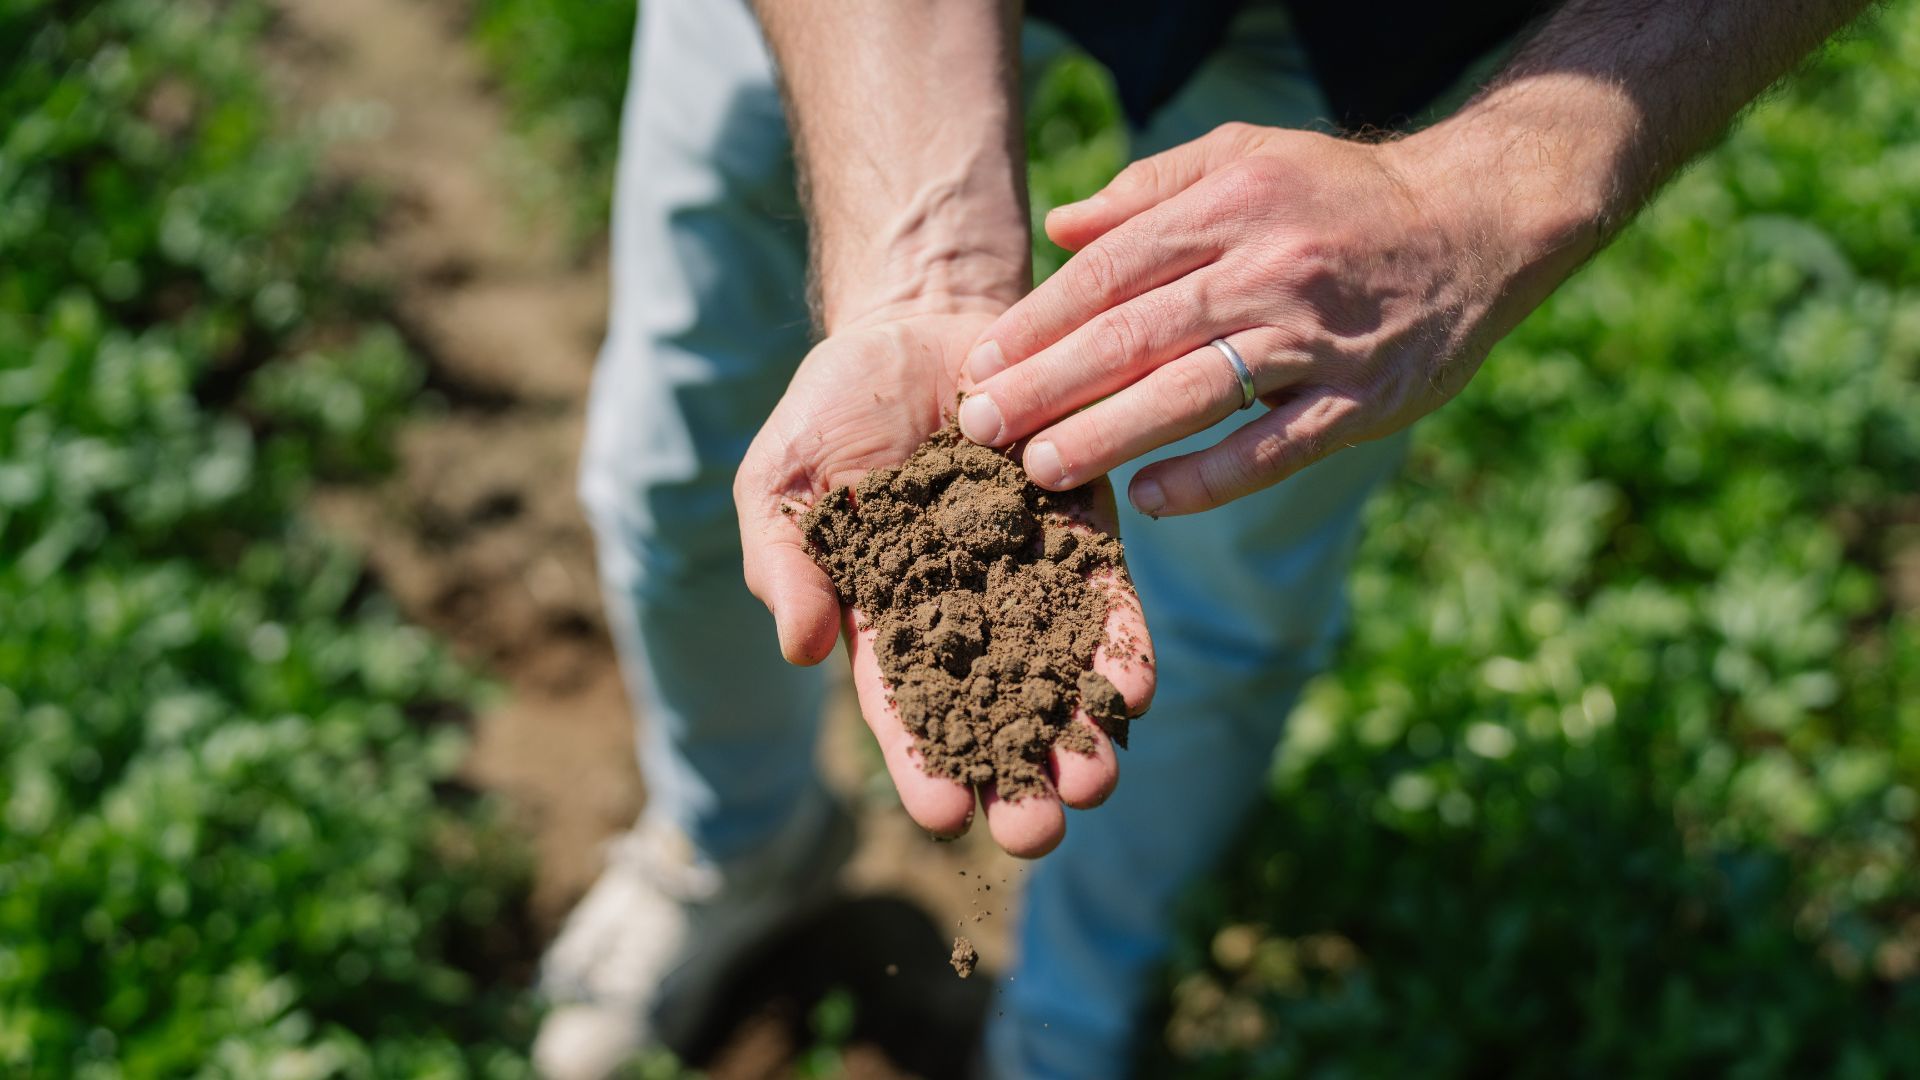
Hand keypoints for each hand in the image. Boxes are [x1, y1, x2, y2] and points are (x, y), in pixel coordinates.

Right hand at [734, 310, 1155, 856]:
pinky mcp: (1086, 535)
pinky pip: (1108, 600)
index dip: (921, 762)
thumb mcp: (782, 481)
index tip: (941, 816)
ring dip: (1081, 730)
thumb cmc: (833, 410)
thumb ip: (784, 563)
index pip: (904, 707)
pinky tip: (1138, 689)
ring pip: (1059, 674)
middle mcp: (964, 617)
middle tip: (1039, 831)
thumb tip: (799, 652)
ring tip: (1098, 780)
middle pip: (993, 712)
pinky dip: (1122, 646)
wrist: (920, 324)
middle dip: (1017, 773)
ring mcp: (1030, 579)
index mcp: (885, 620)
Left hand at [953, 121, 1581, 515]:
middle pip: (1137, 333)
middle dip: (1049, 386)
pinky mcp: (1363, 398)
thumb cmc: (1341, 193)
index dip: (1038, 322)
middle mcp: (1268, 267)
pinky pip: (1276, 447)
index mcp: (1231, 206)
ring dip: (1110, 435)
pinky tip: (1151, 499)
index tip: (980, 366)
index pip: (1111, 271)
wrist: (1478, 220)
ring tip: (1040, 470)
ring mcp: (1317, 338)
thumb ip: (1151, 189)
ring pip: (1195, 392)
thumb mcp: (1247, 157)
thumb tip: (1060, 227)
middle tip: (981, 428)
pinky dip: (1212, 478)